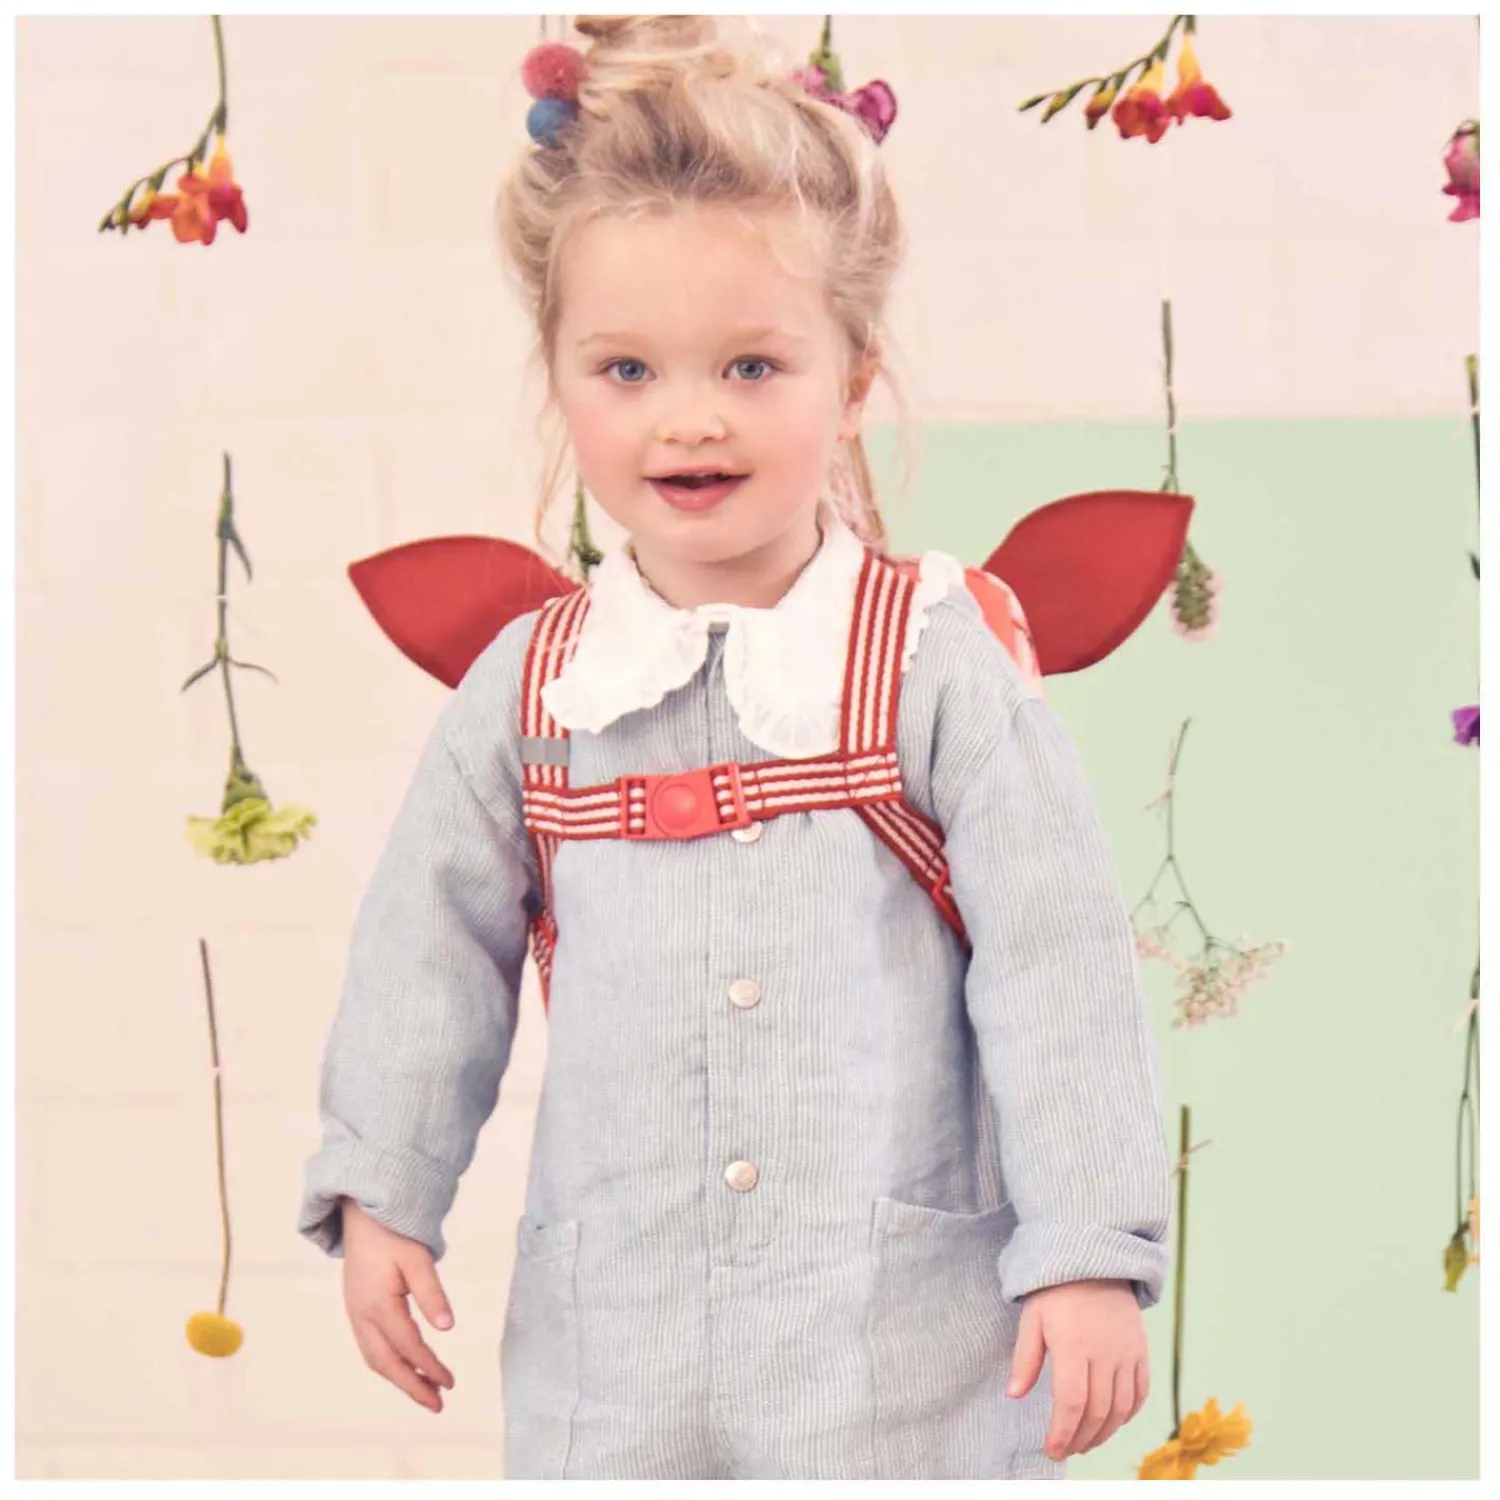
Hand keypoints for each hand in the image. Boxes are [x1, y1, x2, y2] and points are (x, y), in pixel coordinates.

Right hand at [340, 1197, 456, 1412]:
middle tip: (438, 1405)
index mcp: (377, 1304)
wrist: (363, 1214)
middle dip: (412, 1387)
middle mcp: (361, 1315)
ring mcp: (355, 1313)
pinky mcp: (356, 1309)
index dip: (429, 1367)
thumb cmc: (394, 1232)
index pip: (408, 1346)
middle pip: (386, 1363)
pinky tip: (404, 1366)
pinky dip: (388, 1362)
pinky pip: (370, 1346)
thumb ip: (432, 1294)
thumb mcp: (418, 1258)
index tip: (450, 1383)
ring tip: (426, 1392)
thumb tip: (448, 1327)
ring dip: (400, 1378)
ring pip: (375, 1358)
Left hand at [1007, 1278, 1148, 1460]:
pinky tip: (1113, 1422)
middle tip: (1066, 1449)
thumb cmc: (1055, 1289)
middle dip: (1080, 1438)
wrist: (1093, 1260)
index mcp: (1072, 1345)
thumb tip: (1014, 1395)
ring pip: (1120, 1408)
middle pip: (1096, 1411)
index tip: (1052, 1449)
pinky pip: (1140, 1392)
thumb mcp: (1032, 1318)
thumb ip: (1025, 1359)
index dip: (1062, 1433)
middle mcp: (1104, 1353)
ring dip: (1104, 1433)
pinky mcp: (1141, 1350)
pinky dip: (1128, 1414)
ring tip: (1086, 1442)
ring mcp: (1126, 1353)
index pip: (1070, 1403)